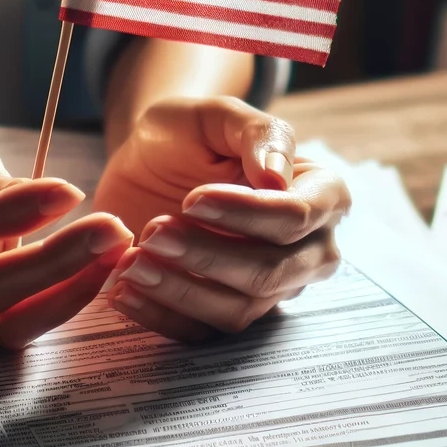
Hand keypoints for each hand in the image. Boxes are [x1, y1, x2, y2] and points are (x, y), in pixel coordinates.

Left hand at [94, 97, 349, 339]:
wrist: (150, 162)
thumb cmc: (191, 134)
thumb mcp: (217, 114)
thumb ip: (257, 133)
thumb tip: (278, 175)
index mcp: (322, 194)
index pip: (297, 217)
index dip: (246, 213)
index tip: (193, 198)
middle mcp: (308, 250)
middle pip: (270, 270)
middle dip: (208, 255)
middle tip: (155, 231)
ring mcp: (269, 290)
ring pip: (237, 310)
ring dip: (181, 290)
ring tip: (132, 261)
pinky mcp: (224, 311)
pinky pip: (202, 332)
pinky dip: (160, 316)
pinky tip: (124, 290)